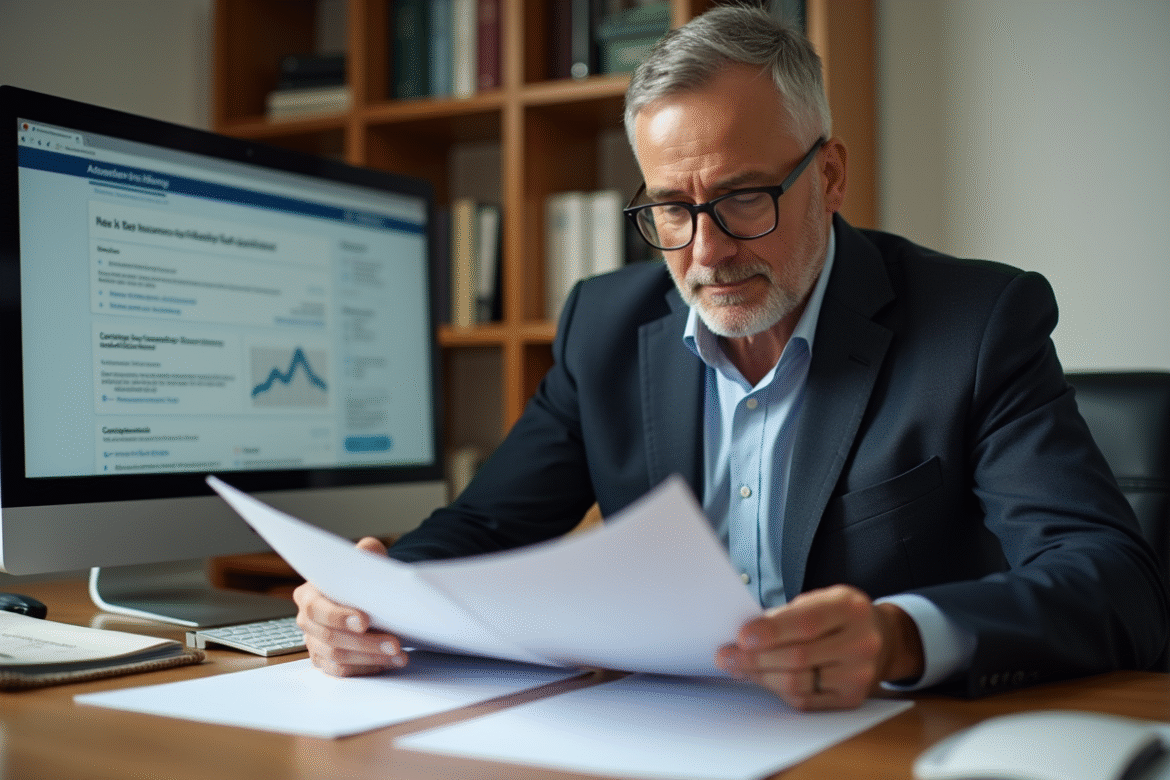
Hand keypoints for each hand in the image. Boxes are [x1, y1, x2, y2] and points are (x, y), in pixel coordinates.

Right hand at [292, 536, 408, 676]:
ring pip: (338, 657)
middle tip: (394, 643)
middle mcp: (307, 620)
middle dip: (365, 643)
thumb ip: (367, 551)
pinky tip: (387, 662)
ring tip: (399, 654)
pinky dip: (366, 668)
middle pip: (330, 638)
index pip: (318, 609)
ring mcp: (314, 642)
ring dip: (371, 657)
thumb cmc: (363, 577)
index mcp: (308, 594)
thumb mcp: (367, 558)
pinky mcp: (324, 660)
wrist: (366, 597)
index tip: (365, 622)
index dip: (340, 617)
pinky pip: (342, 671)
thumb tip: (369, 550)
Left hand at [714, 585, 923, 710]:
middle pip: (799, 657)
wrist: (881, 639)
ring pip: (798, 683)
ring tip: (737, 668)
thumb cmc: (839, 617)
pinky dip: (777, 689)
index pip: (806, 622)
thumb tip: (745, 635)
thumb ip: (786, 615)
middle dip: (755, 658)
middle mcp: (861, 642)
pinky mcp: (852, 698)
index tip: (740, 636)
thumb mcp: (819, 600)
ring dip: (760, 676)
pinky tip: (761, 678)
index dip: (771, 632)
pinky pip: (805, 701)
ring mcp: (859, 674)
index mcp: (850, 608)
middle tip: (726, 656)